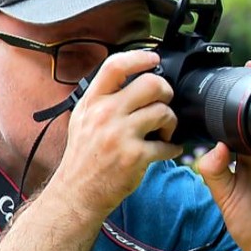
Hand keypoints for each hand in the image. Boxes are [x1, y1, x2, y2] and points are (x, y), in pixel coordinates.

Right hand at [52, 50, 181, 217]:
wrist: (77, 192)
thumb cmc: (83, 156)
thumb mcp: (82, 118)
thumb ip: (102, 97)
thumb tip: (131, 77)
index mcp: (92, 101)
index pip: (115, 66)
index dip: (139, 57)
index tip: (153, 59)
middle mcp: (105, 114)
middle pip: (150, 84)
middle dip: (166, 91)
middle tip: (166, 101)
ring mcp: (120, 135)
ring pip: (163, 112)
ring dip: (171, 122)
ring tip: (165, 131)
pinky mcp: (135, 156)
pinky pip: (167, 145)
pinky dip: (173, 148)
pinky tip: (168, 150)